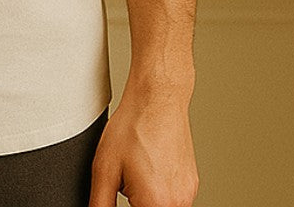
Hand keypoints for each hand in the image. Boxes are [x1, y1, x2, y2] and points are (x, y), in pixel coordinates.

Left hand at [87, 90, 198, 206]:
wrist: (157, 98)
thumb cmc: (133, 126)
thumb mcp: (104, 168)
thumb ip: (101, 203)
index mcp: (156, 204)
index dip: (126, 204)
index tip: (123, 189)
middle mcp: (178, 203)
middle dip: (135, 202)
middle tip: (127, 178)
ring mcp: (189, 194)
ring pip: (162, 206)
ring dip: (147, 199)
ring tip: (137, 168)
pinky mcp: (192, 184)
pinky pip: (172, 197)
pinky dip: (158, 189)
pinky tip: (148, 164)